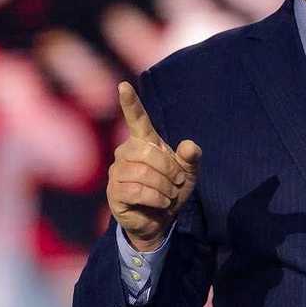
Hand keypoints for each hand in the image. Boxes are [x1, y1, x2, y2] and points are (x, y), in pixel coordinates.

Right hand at [106, 81, 201, 250]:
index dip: (131, 103)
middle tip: (177, 183)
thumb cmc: (172, 190)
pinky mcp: (114, 192)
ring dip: (164, 187)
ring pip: (142, 173)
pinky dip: (155, 198)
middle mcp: (126, 152)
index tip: (124, 86)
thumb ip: (191, 158)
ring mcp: (117, 172)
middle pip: (148, 153)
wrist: (160, 220)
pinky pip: (136, 190)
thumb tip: (189, 146)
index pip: (137, 119)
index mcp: (144, 142)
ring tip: (168, 195)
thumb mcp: (188, 174)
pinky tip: (160, 203)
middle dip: (169, 170)